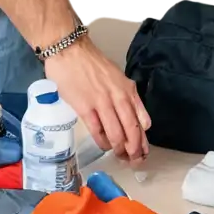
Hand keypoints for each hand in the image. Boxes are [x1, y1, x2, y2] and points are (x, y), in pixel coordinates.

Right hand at [43, 38, 150, 164]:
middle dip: (135, 150)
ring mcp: (102, 103)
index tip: (144, 151)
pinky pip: (97, 131)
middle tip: (134, 161)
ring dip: (120, 149)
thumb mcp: (118, 77)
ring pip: (116, 134)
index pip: (142, 120)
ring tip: (120, 157)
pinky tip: (105, 146)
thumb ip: (128, 97)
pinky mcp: (85, 107)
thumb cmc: (92, 64)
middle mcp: (118, 97)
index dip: (144, 140)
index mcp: (128, 90)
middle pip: (131, 130)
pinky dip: (103, 142)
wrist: (69, 52)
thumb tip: (137, 119)